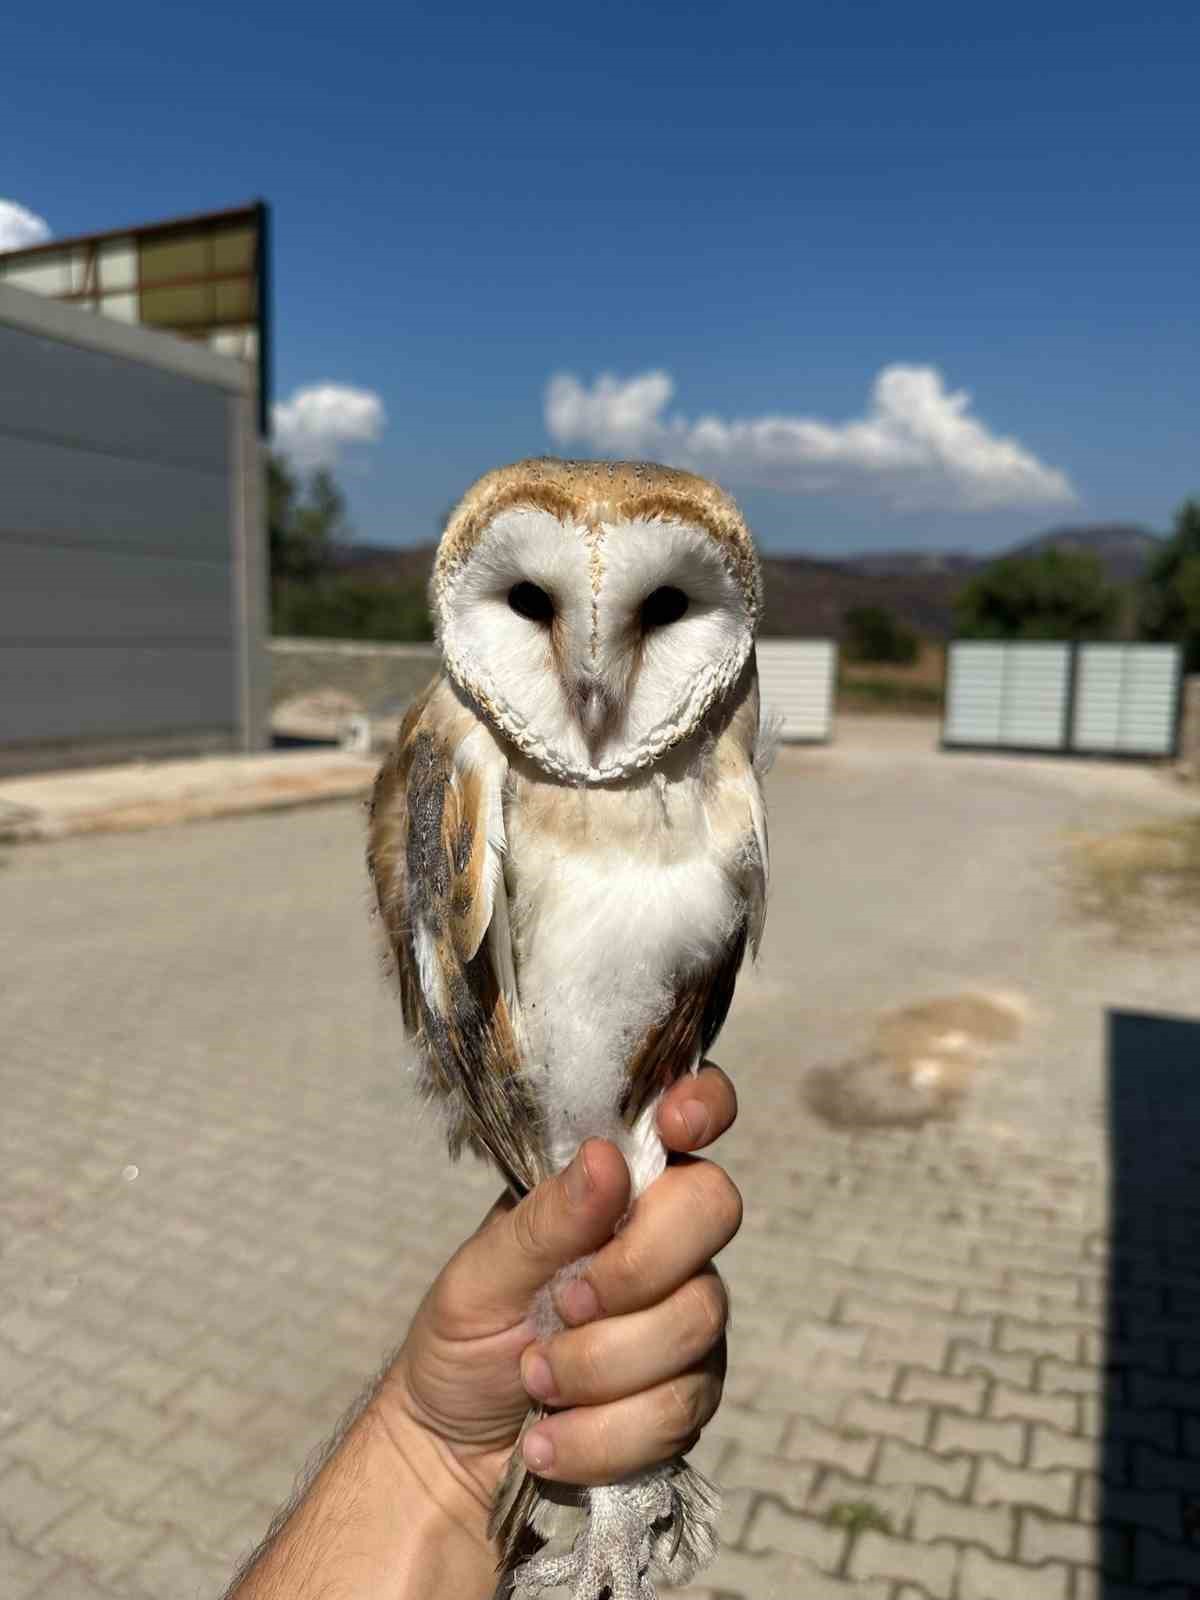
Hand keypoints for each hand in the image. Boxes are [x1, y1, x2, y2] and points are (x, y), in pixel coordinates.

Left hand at [377, 1064, 741, 1524]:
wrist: (452, 1450)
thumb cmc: (466, 1337)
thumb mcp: (481, 1274)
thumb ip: (546, 1220)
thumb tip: (606, 1157)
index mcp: (614, 1184)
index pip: (690, 1113)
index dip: (703, 1102)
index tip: (675, 1125)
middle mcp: (666, 1237)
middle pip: (715, 1207)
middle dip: (635, 1267)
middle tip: (563, 1305)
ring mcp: (688, 1313)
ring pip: (697, 1318)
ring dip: (599, 1364)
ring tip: (535, 1378)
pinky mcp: (690, 1393)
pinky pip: (678, 1407)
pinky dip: (601, 1433)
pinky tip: (550, 1437)